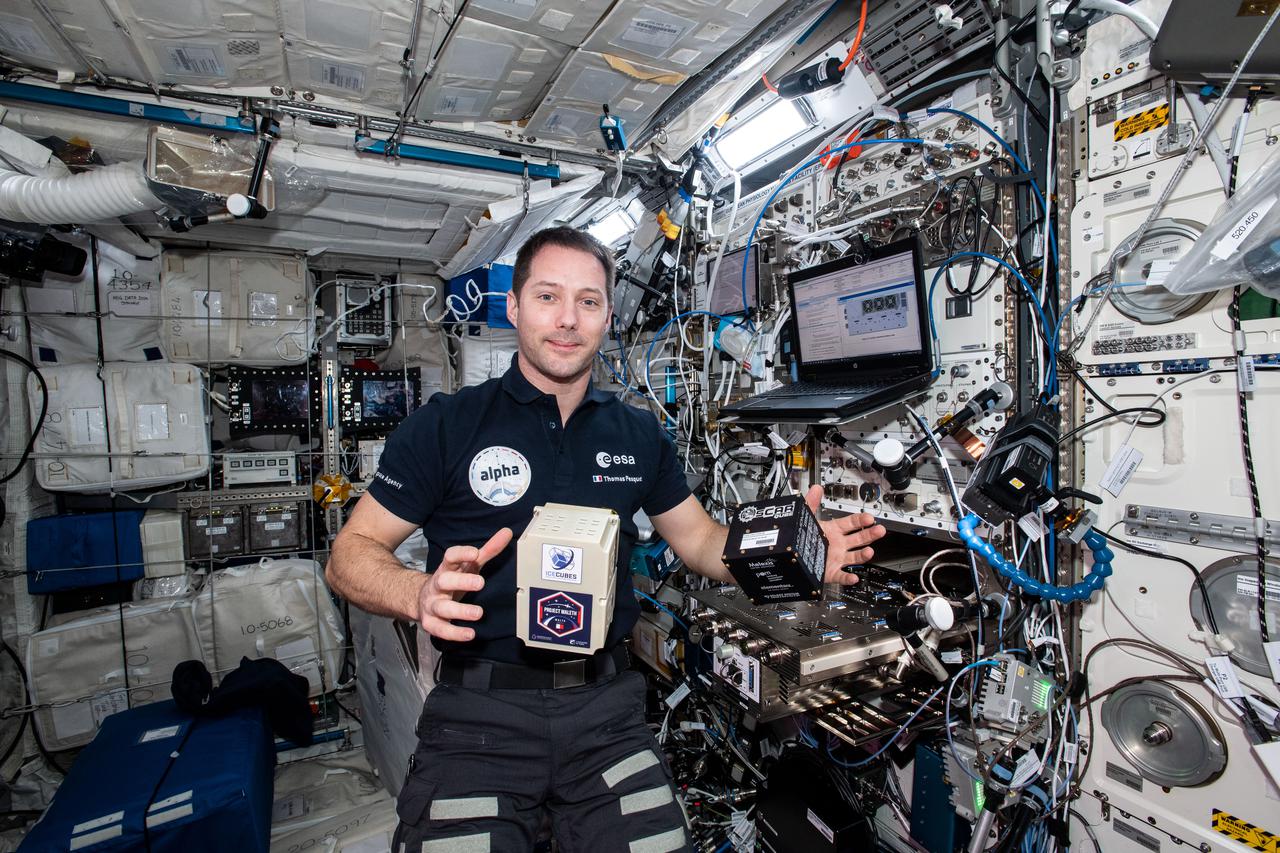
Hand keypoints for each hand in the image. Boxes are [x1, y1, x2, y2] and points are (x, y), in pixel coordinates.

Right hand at [417, 527, 511, 641]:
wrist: (422, 599)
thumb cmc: (453, 580)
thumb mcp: (468, 565)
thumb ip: (488, 550)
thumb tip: (507, 533)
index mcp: (447, 568)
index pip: (450, 557)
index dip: (461, 553)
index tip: (475, 553)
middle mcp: (438, 585)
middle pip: (444, 581)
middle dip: (461, 582)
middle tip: (480, 583)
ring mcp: (433, 604)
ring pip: (442, 607)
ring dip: (460, 611)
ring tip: (478, 613)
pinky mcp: (431, 623)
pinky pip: (441, 630)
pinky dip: (455, 633)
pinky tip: (470, 634)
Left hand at [804, 484, 885, 585]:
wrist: (793, 554)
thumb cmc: (802, 536)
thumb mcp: (806, 518)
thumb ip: (811, 503)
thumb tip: (815, 488)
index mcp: (834, 530)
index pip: (851, 523)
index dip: (860, 520)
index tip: (869, 517)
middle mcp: (838, 544)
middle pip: (859, 538)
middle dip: (870, 534)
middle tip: (879, 530)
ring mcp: (837, 558)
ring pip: (855, 557)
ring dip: (863, 555)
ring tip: (869, 552)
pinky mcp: (832, 572)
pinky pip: (842, 576)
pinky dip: (848, 578)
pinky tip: (854, 577)